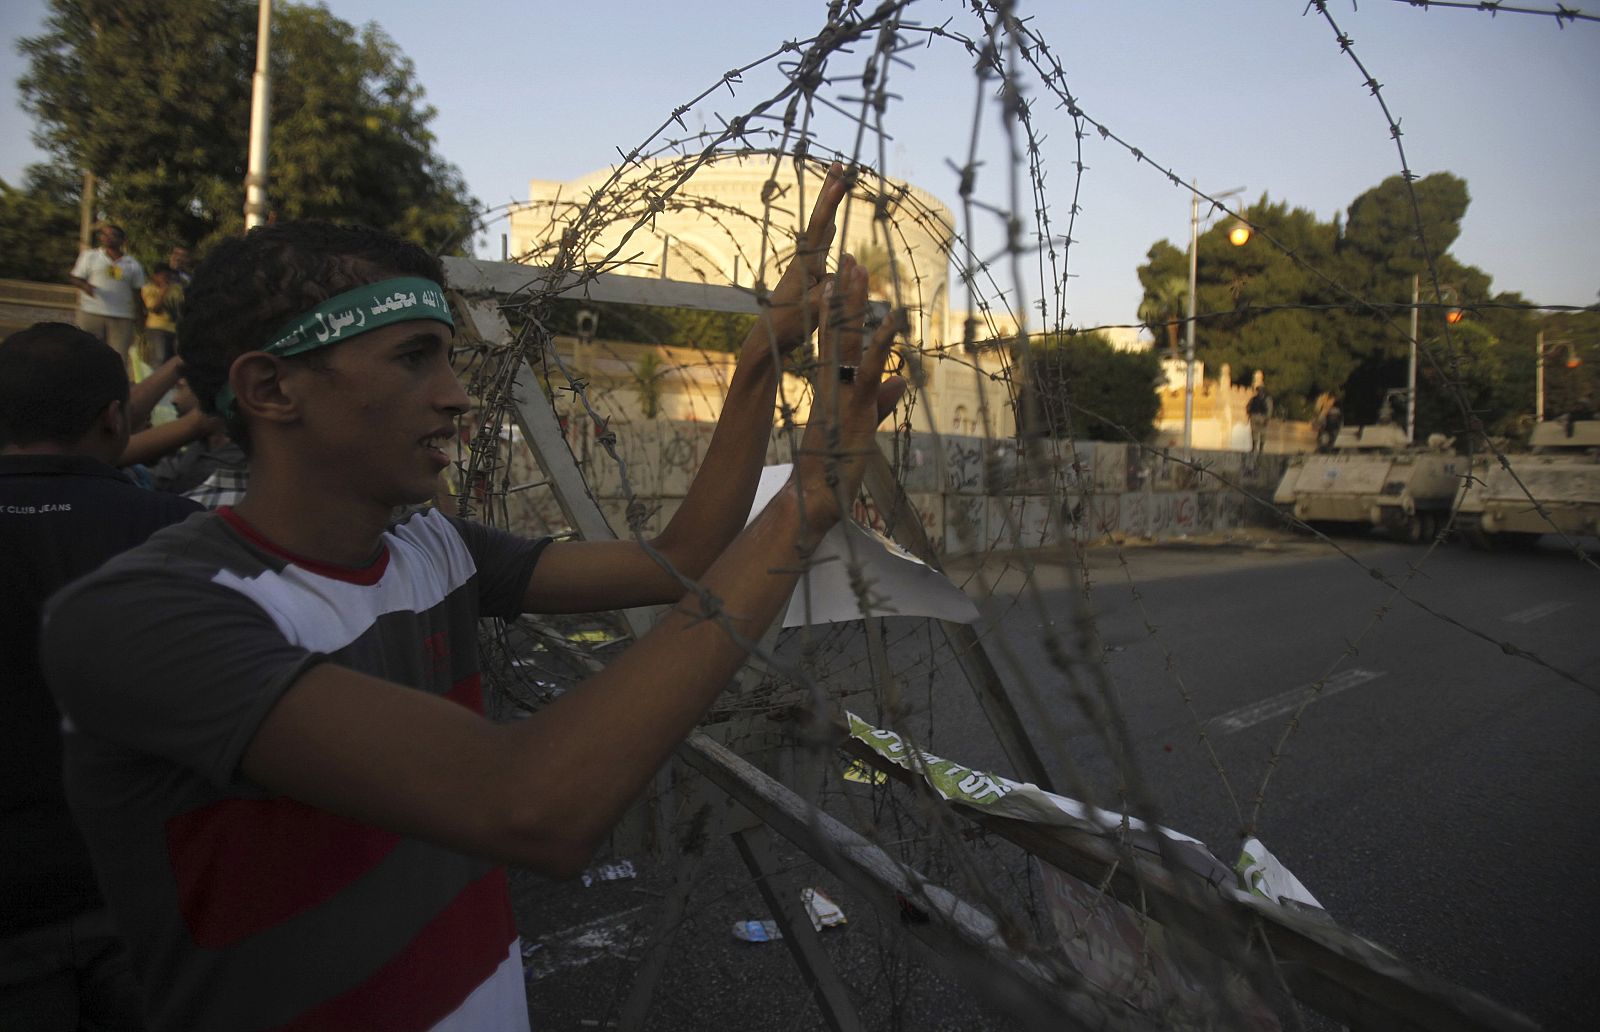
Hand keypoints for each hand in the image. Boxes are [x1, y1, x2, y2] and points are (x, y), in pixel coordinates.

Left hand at [756, 161, 849, 354]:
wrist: (770, 338)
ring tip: (840, 183)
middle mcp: (805, 258)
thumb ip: (831, 289)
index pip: (820, 226)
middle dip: (830, 191)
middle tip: (839, 164)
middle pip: (820, 218)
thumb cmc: (789, 324)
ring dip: (832, 208)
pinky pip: (826, 249)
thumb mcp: (814, 310)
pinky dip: (832, 233)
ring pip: (824, 231)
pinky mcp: (811, 275)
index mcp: (804, 263)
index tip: (841, 180)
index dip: (831, 203)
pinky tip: (835, 230)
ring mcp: (808, 265)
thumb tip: (846, 268)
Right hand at [790, 258, 905, 542]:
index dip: (836, 309)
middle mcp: (833, 384)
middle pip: (837, 331)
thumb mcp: (865, 428)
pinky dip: (880, 344)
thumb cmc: (835, 470)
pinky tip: (891, 320)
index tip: (838, 279)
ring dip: (854, 305)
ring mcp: (841, 393)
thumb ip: (882, 402)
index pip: (833, 340)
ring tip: (858, 270)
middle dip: (843, 295)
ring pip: (847, 341)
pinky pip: (867, 370)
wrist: (816, 498)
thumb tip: (900, 382)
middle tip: (846, 259)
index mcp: (832, 388)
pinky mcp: (854, 407)